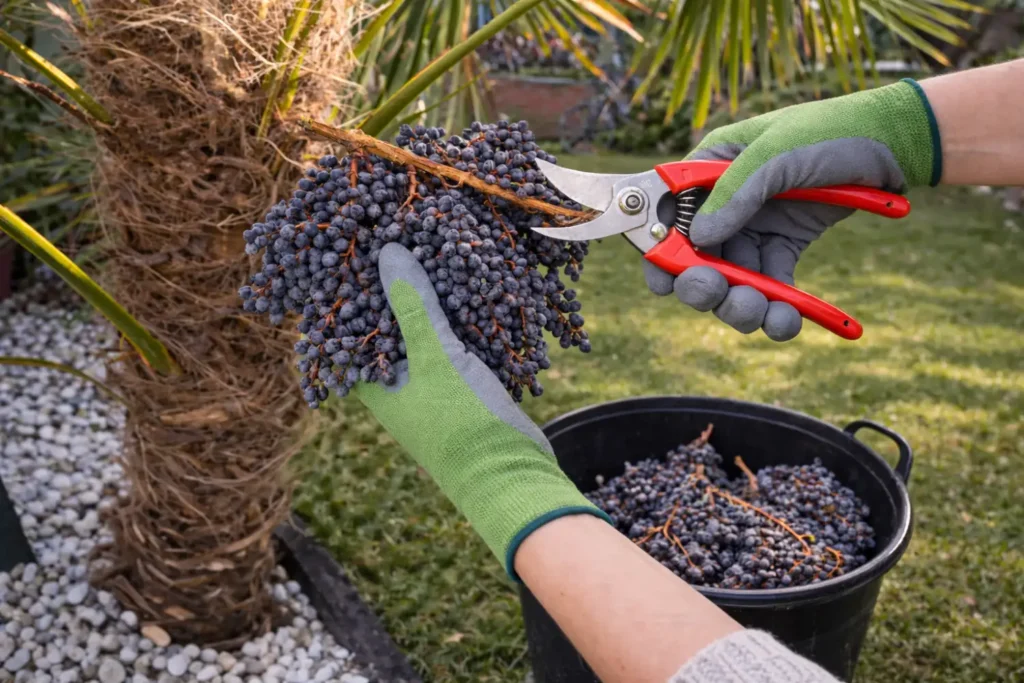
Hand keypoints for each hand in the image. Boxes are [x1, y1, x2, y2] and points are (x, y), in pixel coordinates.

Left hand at [354, 243, 608, 577]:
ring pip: (428, 334)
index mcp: (376, 385)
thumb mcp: (436, 357)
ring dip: (436, 300)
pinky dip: (464, 319)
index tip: (358, 248)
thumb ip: (414, 306)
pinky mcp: (465, 387)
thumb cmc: (462, 422)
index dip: (353, 291)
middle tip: (403, 239)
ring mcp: (433, 387)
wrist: (514, 475)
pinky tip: (474, 286)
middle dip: (400, 288)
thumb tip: (388, 253)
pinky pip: (458, 345)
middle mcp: (400, 386)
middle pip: (392, 327)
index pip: (351, 331)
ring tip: (437, 250)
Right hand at [645, 78, 940, 340]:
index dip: (659, 251)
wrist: (895, 144)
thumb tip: (698, 238)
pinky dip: (777, 309)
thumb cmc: (831, 131)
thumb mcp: (778, 153)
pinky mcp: (784, 248)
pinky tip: (788, 322)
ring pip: (731, 281)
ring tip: (764, 313)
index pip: (667, 215)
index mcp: (710, 169)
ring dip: (741, 304)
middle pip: (694, 258)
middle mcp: (725, 203)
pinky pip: (770, 287)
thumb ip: (736, 193)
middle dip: (704, 285)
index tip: (664, 281)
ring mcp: (754, 228)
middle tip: (718, 293)